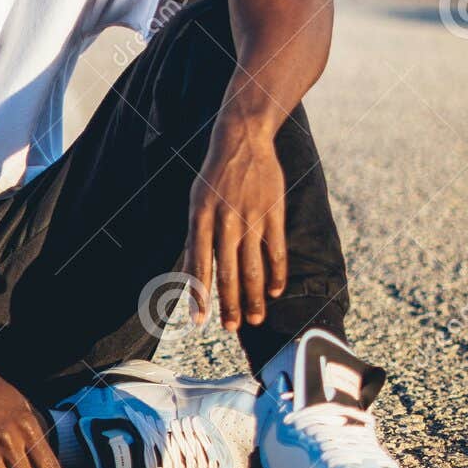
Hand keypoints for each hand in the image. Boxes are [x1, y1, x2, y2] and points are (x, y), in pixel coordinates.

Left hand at [185, 109, 287, 330]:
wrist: (242, 140)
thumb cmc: (214, 177)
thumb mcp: (196, 202)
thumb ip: (196, 238)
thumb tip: (191, 276)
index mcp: (200, 217)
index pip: (199, 264)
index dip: (199, 295)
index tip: (200, 320)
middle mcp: (225, 220)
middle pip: (228, 272)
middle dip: (230, 304)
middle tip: (232, 328)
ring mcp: (252, 217)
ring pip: (254, 267)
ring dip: (254, 297)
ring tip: (255, 318)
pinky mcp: (273, 212)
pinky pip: (276, 251)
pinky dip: (276, 274)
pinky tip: (275, 291)